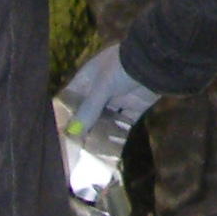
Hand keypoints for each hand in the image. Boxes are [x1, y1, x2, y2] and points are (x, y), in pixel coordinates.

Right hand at [54, 40, 158, 202]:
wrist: (158, 61)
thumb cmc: (124, 67)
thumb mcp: (102, 87)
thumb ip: (89, 109)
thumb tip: (73, 132)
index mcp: (88, 78)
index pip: (71, 99)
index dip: (65, 115)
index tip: (58, 134)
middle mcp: (101, 89)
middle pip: (88, 112)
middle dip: (83, 129)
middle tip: (73, 149)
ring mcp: (119, 98)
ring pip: (106, 120)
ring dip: (100, 134)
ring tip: (90, 154)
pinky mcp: (135, 107)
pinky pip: (124, 124)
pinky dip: (118, 135)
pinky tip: (111, 150)